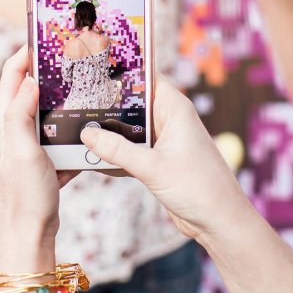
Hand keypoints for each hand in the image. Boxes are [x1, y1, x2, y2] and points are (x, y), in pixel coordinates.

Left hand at [0, 46, 75, 260]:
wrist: (28, 233)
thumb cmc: (23, 193)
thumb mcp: (20, 149)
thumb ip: (20, 113)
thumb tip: (30, 80)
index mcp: (4, 120)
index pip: (12, 74)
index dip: (26, 52)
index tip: (46, 36)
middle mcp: (13, 129)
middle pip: (30, 89)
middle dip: (48, 70)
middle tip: (73, 56)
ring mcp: (28, 144)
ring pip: (48, 112)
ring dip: (63, 99)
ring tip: (87, 84)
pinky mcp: (43, 160)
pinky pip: (59, 137)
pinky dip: (72, 129)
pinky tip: (91, 127)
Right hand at [81, 77, 247, 243]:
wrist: (219, 222)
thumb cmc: (199, 188)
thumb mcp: (153, 167)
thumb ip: (117, 150)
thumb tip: (87, 134)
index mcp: (174, 108)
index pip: (145, 77)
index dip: (121, 71)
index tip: (92, 69)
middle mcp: (168, 119)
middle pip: (131, 103)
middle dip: (105, 105)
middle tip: (73, 104)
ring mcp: (161, 140)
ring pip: (127, 128)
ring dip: (106, 133)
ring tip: (74, 131)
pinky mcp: (156, 160)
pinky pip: (128, 150)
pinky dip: (113, 154)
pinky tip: (91, 159)